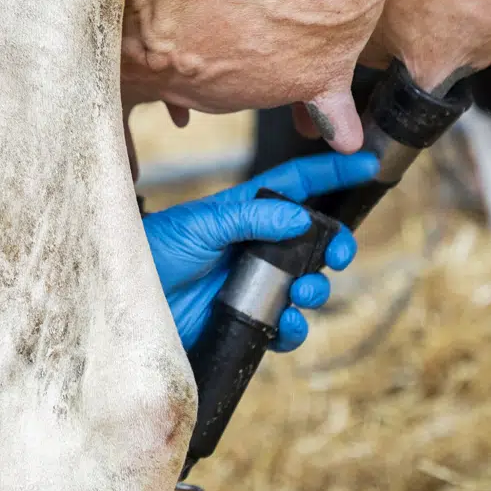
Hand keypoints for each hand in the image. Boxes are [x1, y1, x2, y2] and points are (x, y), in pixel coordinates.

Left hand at [143, 152, 379, 351]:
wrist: (124, 302)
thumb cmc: (154, 251)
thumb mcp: (201, 225)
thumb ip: (250, 218)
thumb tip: (301, 217)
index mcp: (244, 213)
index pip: (295, 186)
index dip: (330, 173)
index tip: (366, 162)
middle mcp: (254, 247)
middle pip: (314, 241)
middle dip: (336, 245)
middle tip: (339, 254)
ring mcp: (252, 284)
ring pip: (306, 284)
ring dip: (317, 288)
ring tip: (304, 291)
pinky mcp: (245, 320)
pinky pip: (285, 327)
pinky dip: (294, 328)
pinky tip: (286, 323)